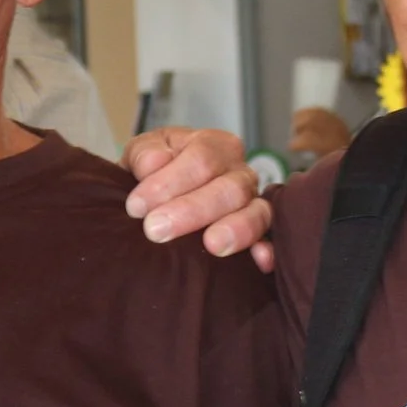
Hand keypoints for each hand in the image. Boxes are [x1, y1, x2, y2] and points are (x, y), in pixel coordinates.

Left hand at [122, 127, 274, 270]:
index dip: (169, 182)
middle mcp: (239, 172)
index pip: (201, 158)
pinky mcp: (260, 232)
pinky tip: (259, 261)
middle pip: (229, 187)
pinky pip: (270, 239)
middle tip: (156, 230)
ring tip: (212, 245)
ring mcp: (253, 202)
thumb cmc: (152, 175)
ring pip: (256, 212)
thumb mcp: (141, 156)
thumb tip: (153, 163)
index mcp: (213, 145)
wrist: (157, 198)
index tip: (136, 207)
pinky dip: (267, 249)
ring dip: (235, 229)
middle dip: (192, 210)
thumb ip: (144, 154)